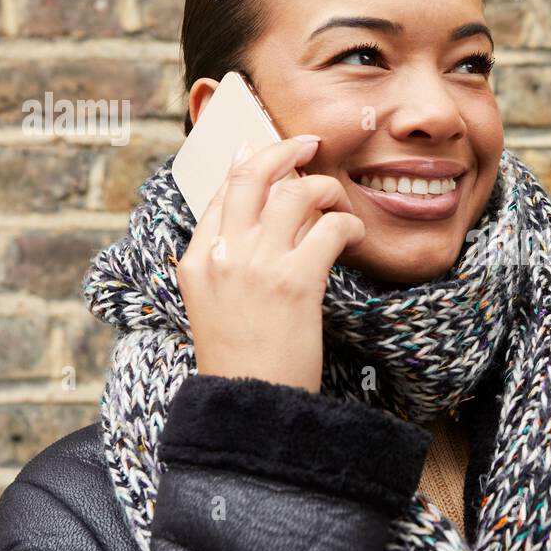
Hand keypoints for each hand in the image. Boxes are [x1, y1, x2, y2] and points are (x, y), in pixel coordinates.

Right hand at [176, 137, 364, 391]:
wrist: (249, 406)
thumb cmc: (240, 363)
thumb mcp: (212, 308)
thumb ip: (223, 266)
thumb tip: (250, 227)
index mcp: (195, 261)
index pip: (221, 193)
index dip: (249, 166)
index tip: (268, 153)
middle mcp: (222, 254)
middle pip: (251, 176)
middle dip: (283, 151)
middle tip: (308, 143)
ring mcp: (257, 265)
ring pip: (296, 193)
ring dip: (325, 188)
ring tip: (339, 202)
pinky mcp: (295, 281)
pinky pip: (329, 227)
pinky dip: (348, 224)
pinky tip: (355, 236)